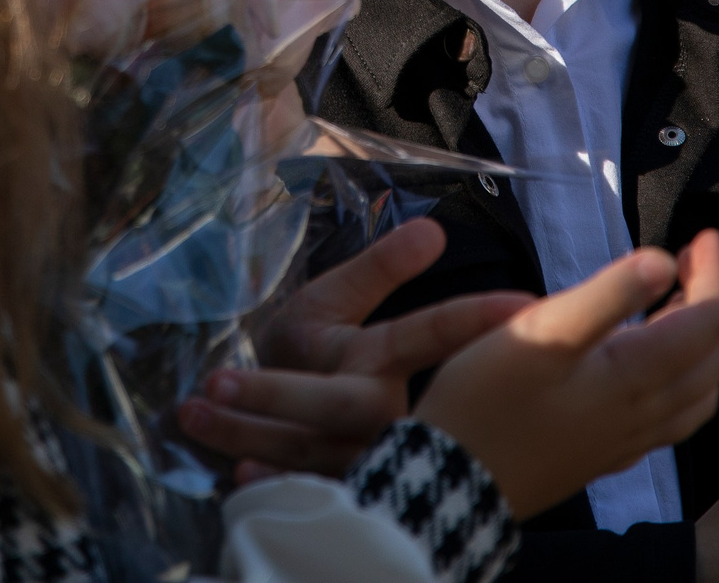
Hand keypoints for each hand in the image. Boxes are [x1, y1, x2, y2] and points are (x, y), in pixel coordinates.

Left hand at [181, 217, 527, 480]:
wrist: (283, 412)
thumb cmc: (314, 346)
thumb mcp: (340, 297)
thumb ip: (380, 266)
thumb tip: (433, 228)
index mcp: (385, 358)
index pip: (434, 333)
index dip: (475, 319)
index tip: (522, 304)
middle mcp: (378, 412)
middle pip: (353, 407)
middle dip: (282, 394)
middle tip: (219, 379)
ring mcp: (354, 455)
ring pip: (310, 450)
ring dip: (249, 432)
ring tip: (197, 406)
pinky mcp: (328, 491)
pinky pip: (301, 491)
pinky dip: (268, 483)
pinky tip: (235, 476)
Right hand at [411, 229, 718, 519]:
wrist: (449, 488)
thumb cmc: (486, 403)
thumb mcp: (541, 332)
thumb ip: (608, 294)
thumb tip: (664, 261)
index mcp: (635, 377)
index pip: (710, 321)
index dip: (714, 273)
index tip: (702, 236)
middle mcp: (644, 415)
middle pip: (717, 358)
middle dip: (717, 301)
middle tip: (693, 261)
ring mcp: (627, 443)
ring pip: (700, 394)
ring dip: (705, 344)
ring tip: (678, 304)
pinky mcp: (606, 458)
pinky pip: (673, 420)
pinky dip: (683, 382)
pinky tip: (650, 368)